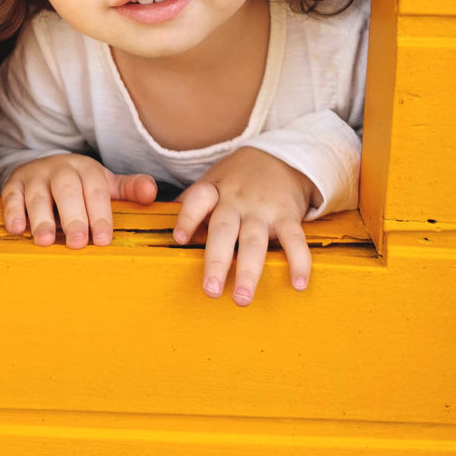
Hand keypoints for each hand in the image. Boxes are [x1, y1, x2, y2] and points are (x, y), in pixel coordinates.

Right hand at [1, 153, 157, 248]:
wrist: (41, 168)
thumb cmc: (78, 184)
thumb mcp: (104, 184)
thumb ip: (128, 189)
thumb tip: (151, 193)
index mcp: (86, 169)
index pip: (96, 190)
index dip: (101, 214)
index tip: (103, 239)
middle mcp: (60, 169)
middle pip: (67, 190)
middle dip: (74, 216)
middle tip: (78, 243)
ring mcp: (35, 176)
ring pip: (38, 195)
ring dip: (42, 218)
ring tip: (46, 241)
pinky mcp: (13, 185)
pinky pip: (11, 196)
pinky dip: (13, 212)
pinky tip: (17, 229)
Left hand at [172, 147, 318, 305]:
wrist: (279, 156)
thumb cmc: (236, 179)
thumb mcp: (211, 182)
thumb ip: (190, 205)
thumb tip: (156, 224)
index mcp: (214, 190)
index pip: (197, 199)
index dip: (187, 217)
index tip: (179, 239)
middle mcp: (236, 200)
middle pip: (224, 229)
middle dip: (217, 260)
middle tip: (210, 290)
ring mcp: (262, 208)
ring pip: (255, 240)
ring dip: (249, 271)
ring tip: (243, 299)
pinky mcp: (288, 215)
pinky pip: (294, 239)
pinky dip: (298, 261)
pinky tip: (297, 284)